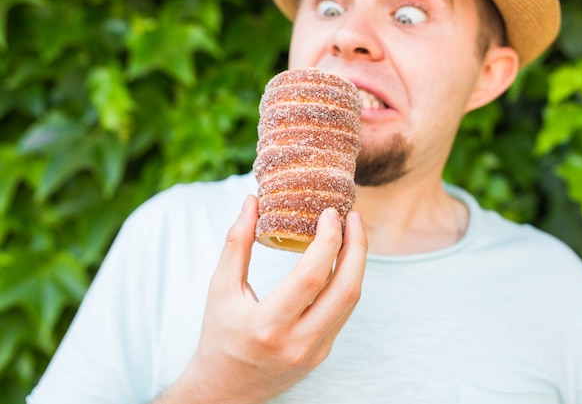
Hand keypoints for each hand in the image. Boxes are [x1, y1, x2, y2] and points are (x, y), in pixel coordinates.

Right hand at [156, 195, 367, 403]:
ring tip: (352, 233)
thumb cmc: (219, 335)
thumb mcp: (220, 288)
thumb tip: (252, 201)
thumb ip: (237, 243)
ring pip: (351, 302)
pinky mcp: (322, 354)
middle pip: (346, 290)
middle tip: (354, 217)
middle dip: (357, 247)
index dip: (328, 240)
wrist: (224, 390)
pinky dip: (347, 282)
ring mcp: (315, 352)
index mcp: (267, 326)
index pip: (312, 277)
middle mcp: (297, 343)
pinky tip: (342, 260)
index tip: (332, 212)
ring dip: (357, 263)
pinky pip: (343, 313)